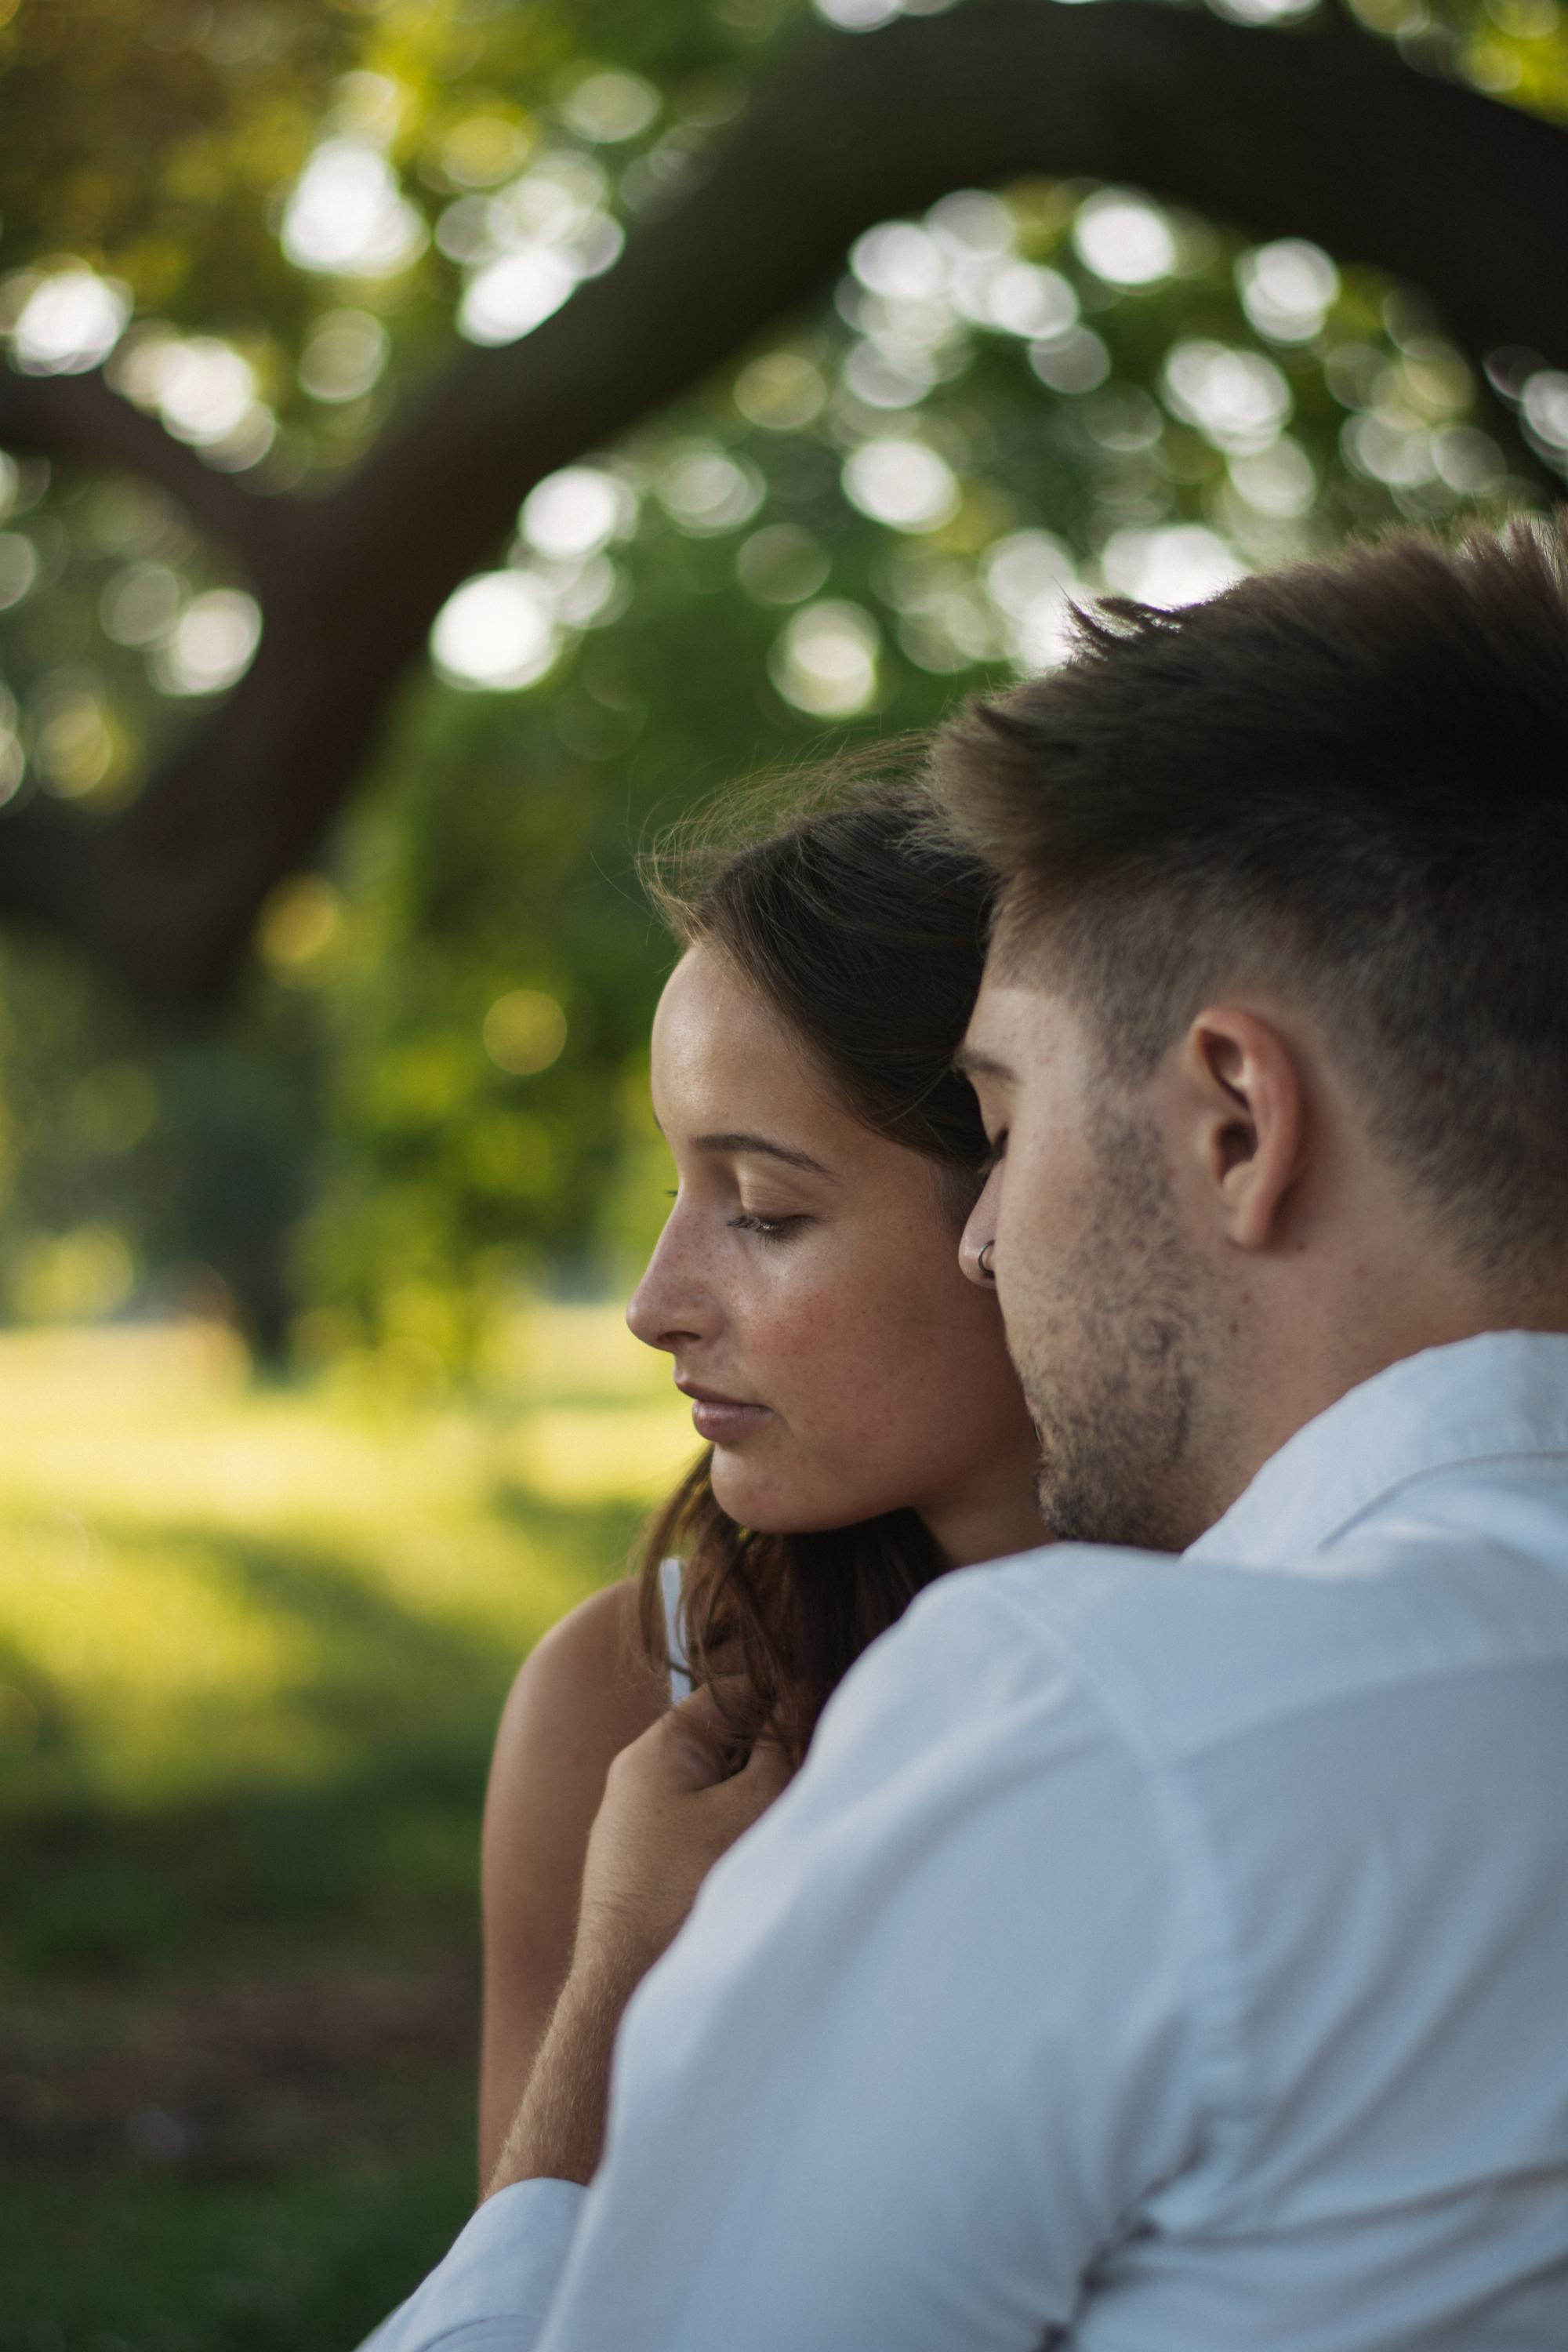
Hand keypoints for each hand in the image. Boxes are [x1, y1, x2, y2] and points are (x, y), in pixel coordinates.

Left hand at [577, 1681, 792, 1981]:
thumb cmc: (685, 1890)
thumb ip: (780, 1749)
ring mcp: (638, 1829)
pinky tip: (754, 1867)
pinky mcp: (645, 1872)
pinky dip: (733, 1841)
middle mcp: (638, 1780)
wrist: (628, 1990)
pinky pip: (701, 1835)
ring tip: (781, 1833)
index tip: (826, 1718)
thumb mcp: (750, 1809)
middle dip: (772, 1760)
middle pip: (727, 1744)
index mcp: (657, 1748)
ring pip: (717, 1793)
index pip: (731, 1693)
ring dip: (755, 1807)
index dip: (783, 1699)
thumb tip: (803, 1702)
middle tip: (808, 1785)